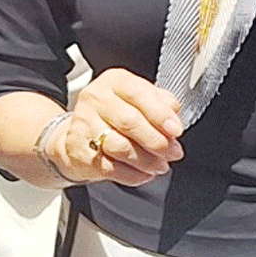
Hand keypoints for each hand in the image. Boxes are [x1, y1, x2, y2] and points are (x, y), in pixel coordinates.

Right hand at [48, 71, 182, 184]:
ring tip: (160, 165)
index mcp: (115, 81)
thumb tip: (174, 118)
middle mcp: (96, 99)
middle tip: (173, 152)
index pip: (139, 94)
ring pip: (120, 147)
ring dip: (147, 160)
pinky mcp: (79, 151)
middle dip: (157, 141)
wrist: (81, 133)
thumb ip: (162, 104)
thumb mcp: (141, 99)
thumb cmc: (117, 114)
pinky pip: (110, 168)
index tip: (176, 130)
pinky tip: (144, 173)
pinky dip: (133, 174)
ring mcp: (84, 125)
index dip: (160, 114)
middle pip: (129, 122)